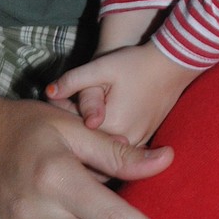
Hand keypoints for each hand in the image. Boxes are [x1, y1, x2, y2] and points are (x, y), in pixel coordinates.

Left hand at [48, 43, 198, 144]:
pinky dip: (105, 146)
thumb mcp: (101, 67)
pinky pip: (119, 153)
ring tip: (81, 119)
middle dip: (74, 133)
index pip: (75, 133)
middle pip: (89, 147)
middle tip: (64, 112)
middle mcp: (126, 142)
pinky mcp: (144, 142)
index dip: (61, 118)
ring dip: (89, 143)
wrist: (171, 63)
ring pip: (104, 154)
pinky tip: (98, 128)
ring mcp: (137, 144)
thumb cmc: (135, 63)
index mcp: (111, 126)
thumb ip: (73, 80)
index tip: (55, 104)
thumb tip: (48, 92)